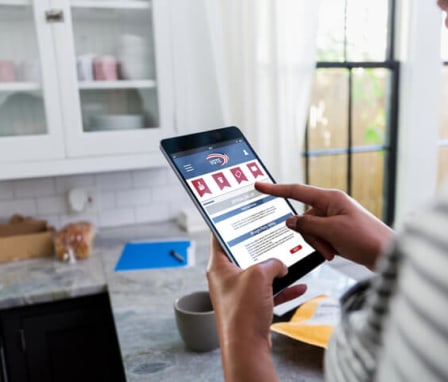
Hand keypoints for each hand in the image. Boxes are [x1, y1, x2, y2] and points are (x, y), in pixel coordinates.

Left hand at [207, 235, 305, 380]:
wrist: (247, 347)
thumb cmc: (243, 312)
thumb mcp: (259, 275)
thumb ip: (272, 263)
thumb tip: (280, 265)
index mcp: (218, 267)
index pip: (220, 238)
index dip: (229, 226)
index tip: (238, 217)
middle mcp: (226, 279)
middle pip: (244, 257)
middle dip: (261, 251)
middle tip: (272, 240)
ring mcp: (238, 294)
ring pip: (258, 276)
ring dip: (275, 271)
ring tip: (290, 264)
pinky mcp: (250, 307)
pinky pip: (268, 292)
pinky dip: (282, 289)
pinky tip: (298, 286)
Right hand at [255, 182, 394, 269]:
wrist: (387, 254)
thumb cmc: (366, 238)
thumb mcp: (332, 231)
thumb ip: (307, 225)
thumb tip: (290, 221)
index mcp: (330, 198)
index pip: (296, 190)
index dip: (275, 189)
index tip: (259, 186)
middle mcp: (330, 206)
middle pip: (303, 218)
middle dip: (310, 236)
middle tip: (326, 247)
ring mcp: (333, 218)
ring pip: (310, 230)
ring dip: (318, 244)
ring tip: (333, 251)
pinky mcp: (336, 230)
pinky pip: (319, 237)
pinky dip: (323, 246)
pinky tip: (335, 252)